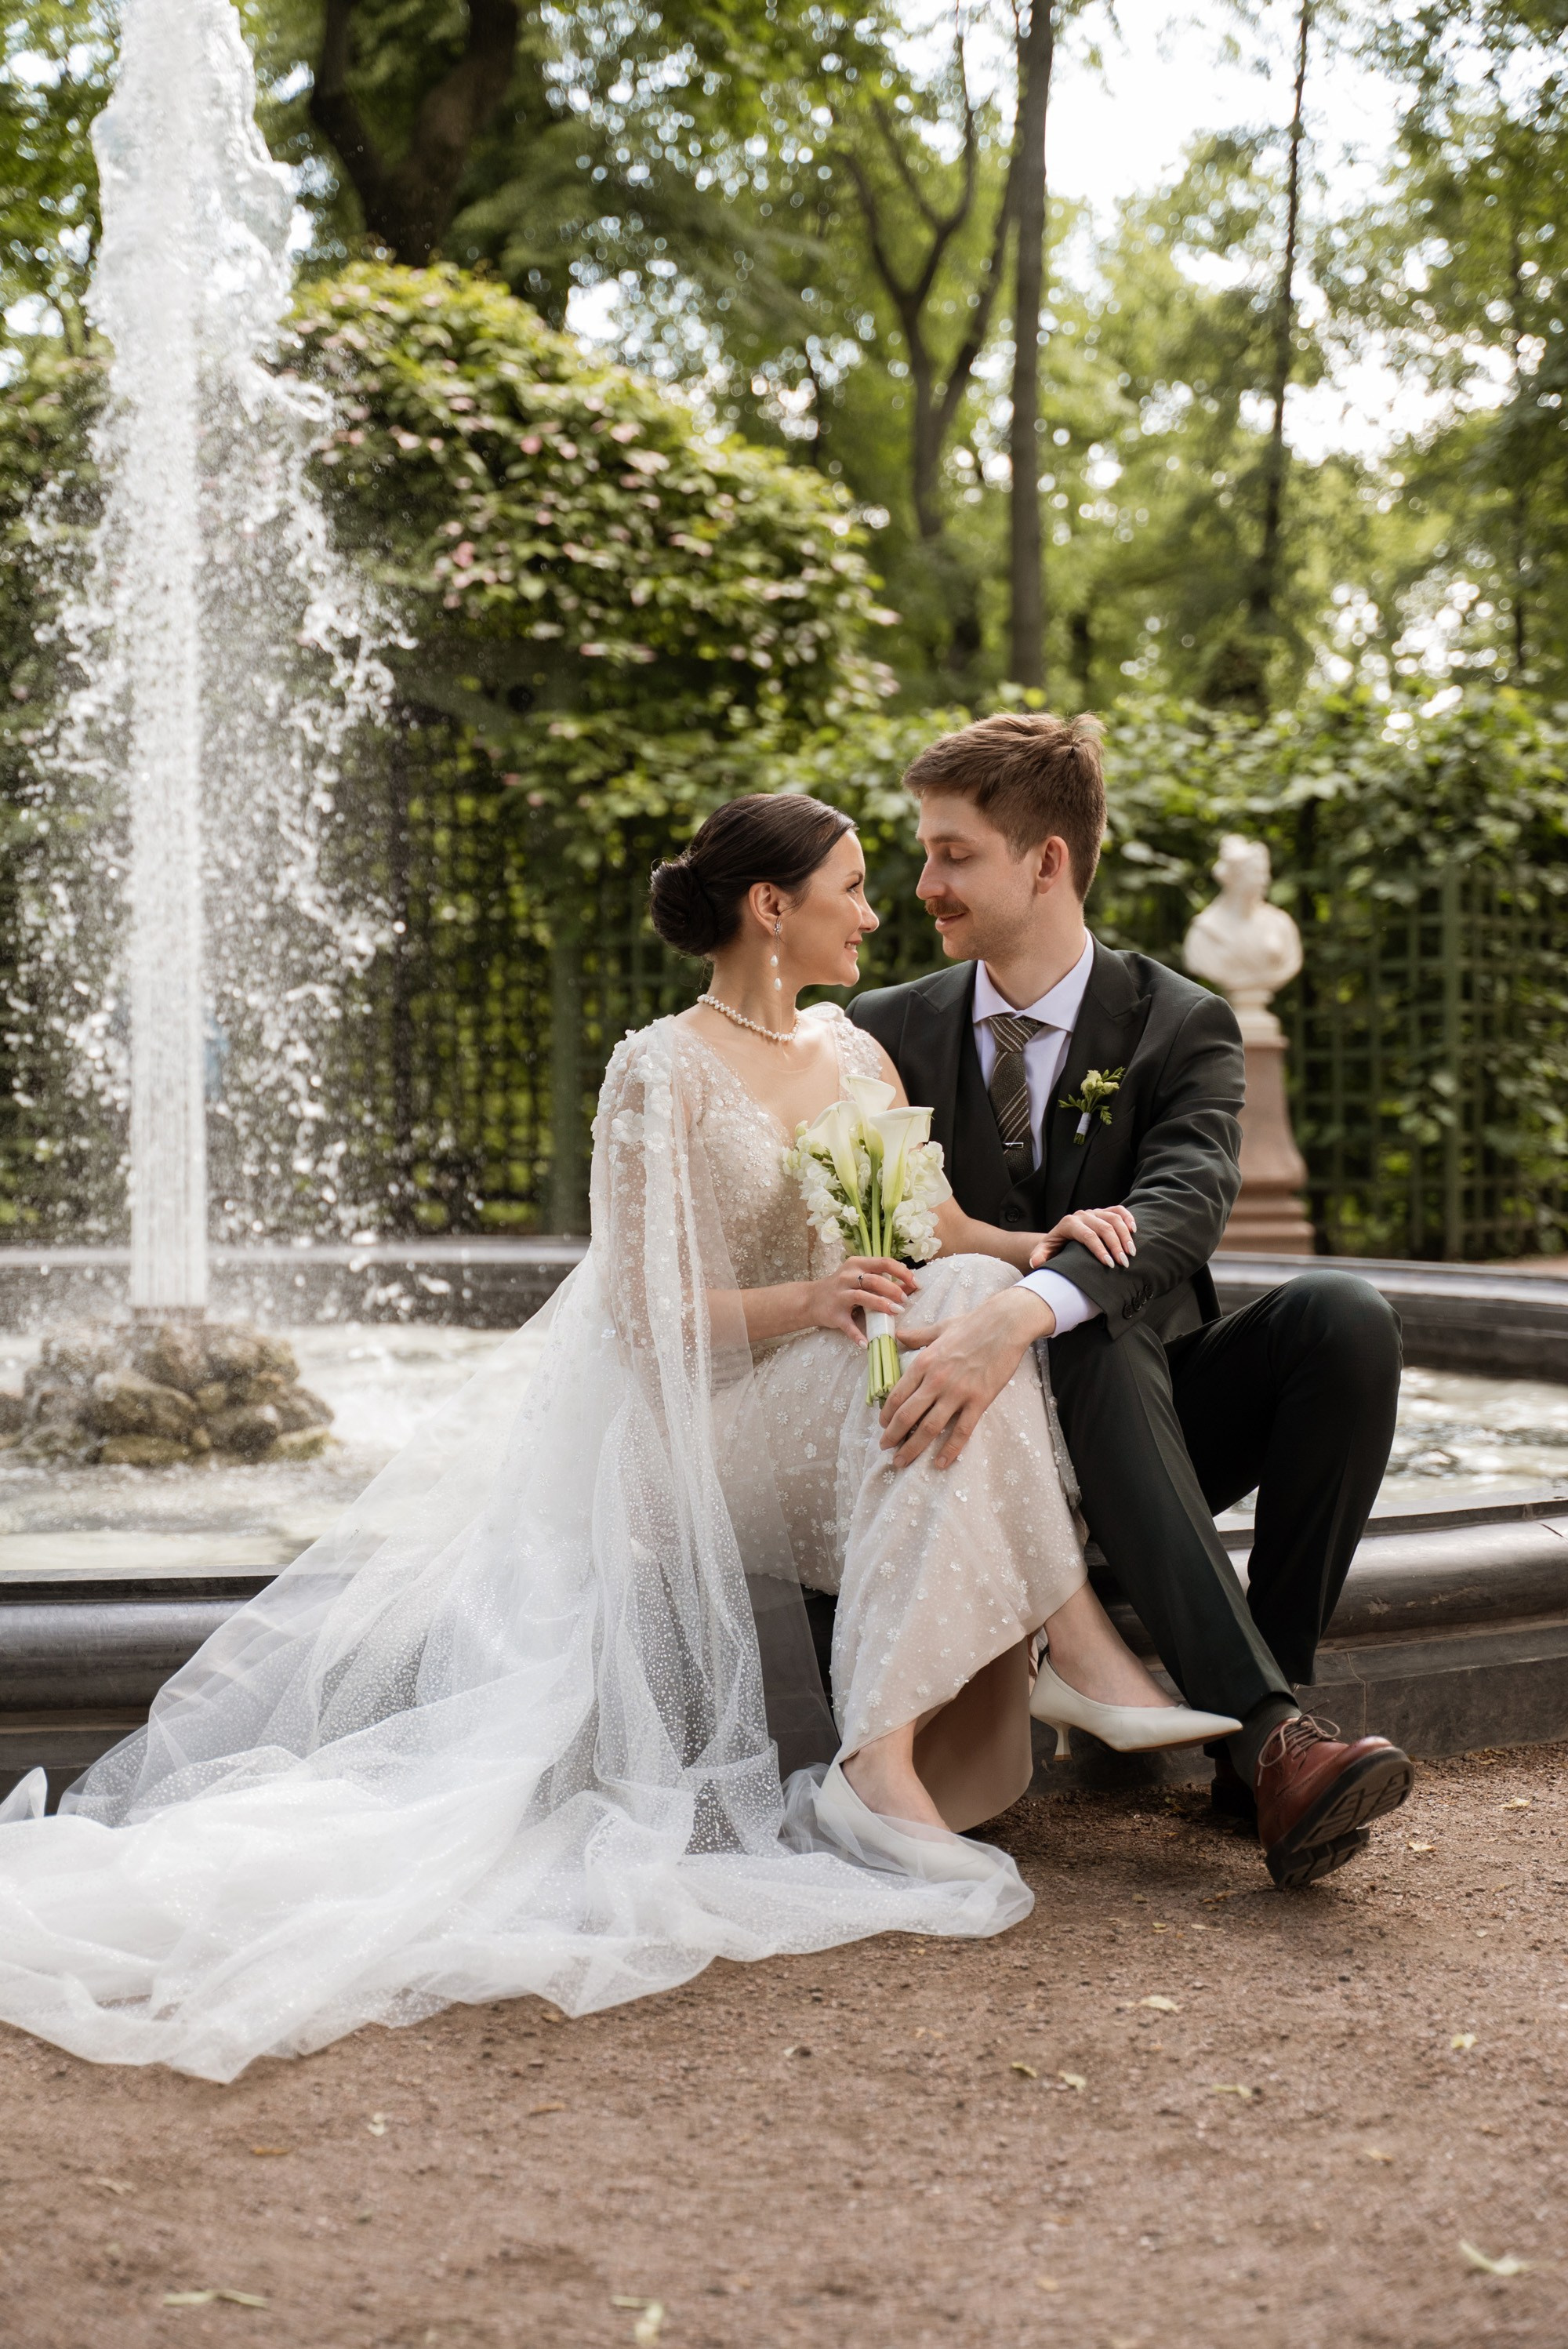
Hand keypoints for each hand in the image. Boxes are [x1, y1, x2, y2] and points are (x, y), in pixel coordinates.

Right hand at [809, 1256, 917, 1346]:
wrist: (811, 1300)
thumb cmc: (842, 1287)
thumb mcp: (861, 1279)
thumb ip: (883, 1281)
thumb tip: (911, 1286)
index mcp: (857, 1264)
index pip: (884, 1262)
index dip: (902, 1272)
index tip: (916, 1283)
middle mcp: (847, 1277)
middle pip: (873, 1279)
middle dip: (893, 1289)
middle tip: (905, 1300)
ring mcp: (839, 1295)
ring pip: (862, 1297)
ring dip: (881, 1305)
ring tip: (896, 1312)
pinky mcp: (834, 1314)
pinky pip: (848, 1325)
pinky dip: (858, 1335)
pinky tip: (867, 1343)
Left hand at [878, 1286, 1053, 1468]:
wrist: (1005, 1324)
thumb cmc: (972, 1324)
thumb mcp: (939, 1328)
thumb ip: (916, 1337)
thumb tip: (896, 1336)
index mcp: (924, 1362)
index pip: (897, 1395)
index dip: (886, 1414)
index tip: (882, 1425)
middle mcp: (935, 1380)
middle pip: (907, 1416)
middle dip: (893, 1436)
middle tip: (885, 1449)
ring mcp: (957, 1392)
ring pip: (929, 1428)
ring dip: (912, 1447)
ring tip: (902, 1461)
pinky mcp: (979, 1401)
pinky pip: (961, 1431)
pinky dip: (949, 1450)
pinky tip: (940, 1463)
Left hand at [1030, 1203, 1136, 1271]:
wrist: (1059, 1237)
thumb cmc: (1054, 1248)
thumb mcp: (1044, 1252)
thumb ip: (1040, 1256)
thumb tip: (1036, 1261)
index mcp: (1069, 1223)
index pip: (1088, 1236)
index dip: (1099, 1250)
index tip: (1109, 1264)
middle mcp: (1083, 1215)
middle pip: (1104, 1228)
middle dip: (1115, 1246)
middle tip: (1124, 1263)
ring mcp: (1094, 1212)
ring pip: (1114, 1219)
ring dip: (1125, 1235)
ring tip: (1131, 1252)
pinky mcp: (1103, 1211)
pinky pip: (1118, 1210)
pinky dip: (1128, 1218)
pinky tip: (1134, 1231)